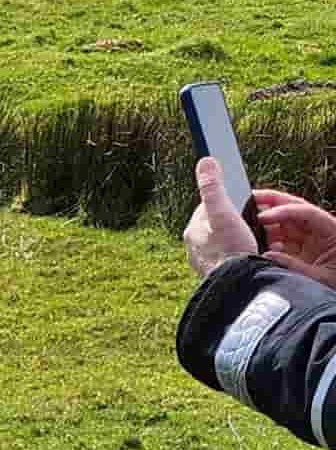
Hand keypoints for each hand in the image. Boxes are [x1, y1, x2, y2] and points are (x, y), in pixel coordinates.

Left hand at [185, 157, 258, 277]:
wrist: (237, 288)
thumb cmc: (230, 251)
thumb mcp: (223, 213)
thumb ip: (213, 188)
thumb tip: (205, 161)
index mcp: (192, 231)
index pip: (210, 206)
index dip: (230, 201)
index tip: (245, 204)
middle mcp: (194, 248)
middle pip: (220, 224)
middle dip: (239, 221)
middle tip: (256, 223)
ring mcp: (206, 263)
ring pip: (227, 242)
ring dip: (243, 238)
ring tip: (258, 239)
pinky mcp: (218, 275)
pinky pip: (232, 258)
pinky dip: (244, 254)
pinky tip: (254, 254)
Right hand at [251, 186, 335, 282]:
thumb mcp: (319, 279)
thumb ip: (293, 266)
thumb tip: (267, 256)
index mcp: (332, 231)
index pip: (306, 212)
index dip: (283, 211)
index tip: (263, 216)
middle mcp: (321, 231)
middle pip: (295, 210)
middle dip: (273, 203)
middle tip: (252, 198)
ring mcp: (311, 240)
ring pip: (287, 223)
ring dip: (269, 222)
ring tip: (249, 219)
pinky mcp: (302, 252)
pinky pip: (283, 239)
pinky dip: (270, 239)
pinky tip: (258, 240)